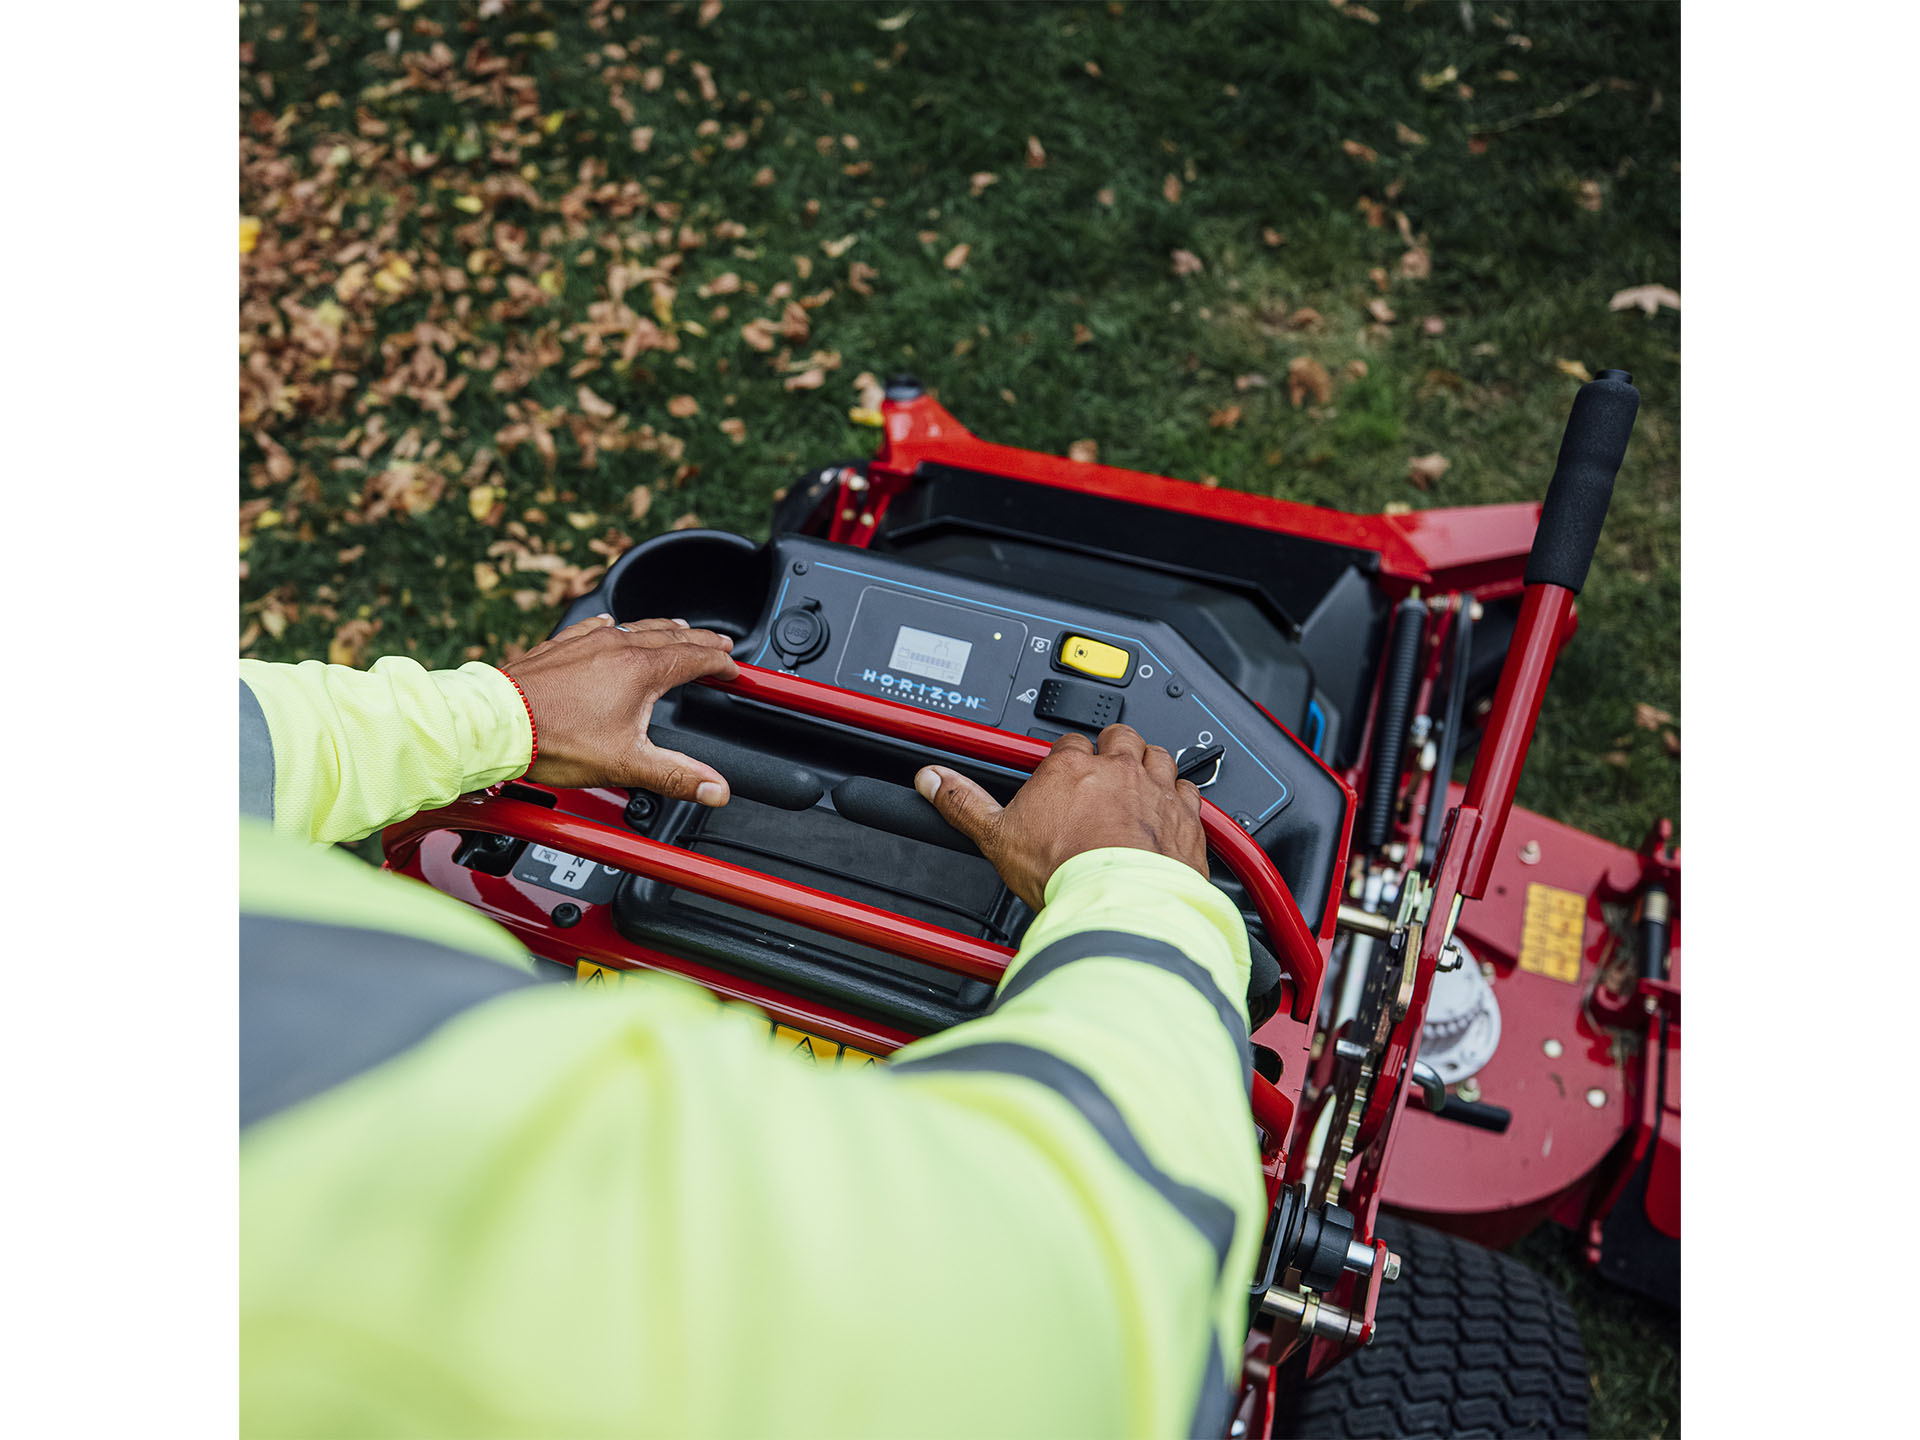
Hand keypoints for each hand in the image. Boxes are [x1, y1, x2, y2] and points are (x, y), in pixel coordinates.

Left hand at [502, 614, 739, 801]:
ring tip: (679, 628)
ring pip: (636, 626)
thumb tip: (716, 789)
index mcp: (640, 671)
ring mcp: (586, 643)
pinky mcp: (559, 647)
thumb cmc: (553, 740)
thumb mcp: (626, 764)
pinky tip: (609, 624)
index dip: (721, 663)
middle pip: (671, 635)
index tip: (734, 669)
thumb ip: (677, 776)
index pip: (695, 659)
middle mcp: (616, 647)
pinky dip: (614, 626)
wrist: (496, 724)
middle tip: (719, 642)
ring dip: (663, 628)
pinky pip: (595, 627)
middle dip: (700, 639)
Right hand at [913, 724, 1206, 910]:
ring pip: (1157, 756)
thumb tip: (933, 780)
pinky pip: (1190, 791)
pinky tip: (1172, 810)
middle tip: (1103, 769)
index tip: (1060, 773)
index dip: (1064, 757)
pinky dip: (1181, 797)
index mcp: (1070, 767)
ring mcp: (1155, 790)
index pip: (1067, 743)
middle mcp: (1117, 769)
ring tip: (1138, 781)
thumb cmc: (1064, 870)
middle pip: (1118, 738)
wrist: (1119, 900)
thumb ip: (964, 803)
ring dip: (1149, 764)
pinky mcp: (1184, 817)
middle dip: (1111, 748)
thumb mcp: (997, 837)